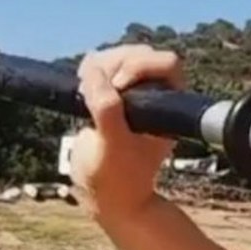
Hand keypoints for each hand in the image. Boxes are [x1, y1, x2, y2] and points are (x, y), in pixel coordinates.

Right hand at [69, 45, 182, 218]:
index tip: (118, 88)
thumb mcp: (113, 147)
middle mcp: (156, 95)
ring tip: (84, 87)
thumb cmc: (118, 178)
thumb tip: (94, 75)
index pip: (166, 63)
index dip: (140, 66)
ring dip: (100, 63)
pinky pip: (102, 66)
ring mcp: (133, 93)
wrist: (104, 196)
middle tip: (93, 87)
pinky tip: (80, 84)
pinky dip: (90, 68)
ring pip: (120, 56)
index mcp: (169, 106)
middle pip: (140, 53)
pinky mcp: (110, 94)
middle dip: (115, 62)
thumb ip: (107, 111)